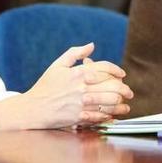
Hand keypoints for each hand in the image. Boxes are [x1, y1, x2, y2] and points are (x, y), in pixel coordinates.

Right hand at [0, 43, 132, 129]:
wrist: (33, 108)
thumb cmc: (45, 86)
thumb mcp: (57, 65)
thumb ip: (75, 53)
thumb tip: (91, 45)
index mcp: (77, 72)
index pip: (104, 67)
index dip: (116, 70)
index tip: (122, 74)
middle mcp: (81, 87)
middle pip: (111, 85)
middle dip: (123, 88)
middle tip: (128, 91)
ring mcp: (80, 103)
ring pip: (109, 102)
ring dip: (120, 103)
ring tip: (125, 104)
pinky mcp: (79, 117)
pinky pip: (99, 116)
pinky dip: (110, 116)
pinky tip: (114, 116)